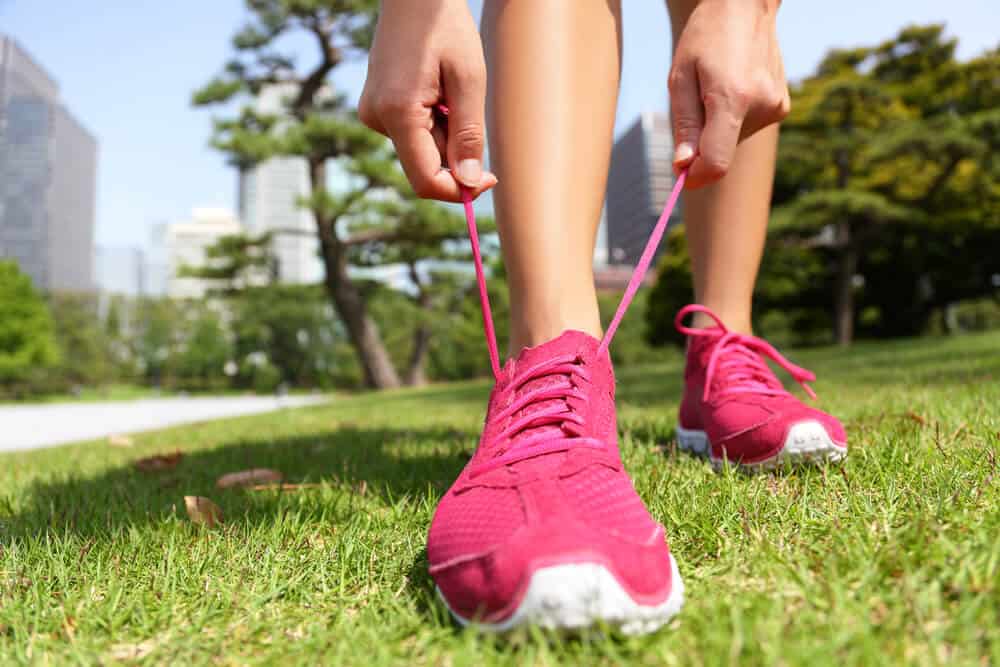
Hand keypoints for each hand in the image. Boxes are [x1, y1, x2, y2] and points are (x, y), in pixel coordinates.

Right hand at [359, 0, 496, 201]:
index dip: (458, 190)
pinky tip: (436, 89)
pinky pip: (411, 132)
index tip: (489, 179)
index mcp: (397, 113)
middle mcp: (376, 118)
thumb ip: (469, 134)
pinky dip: (432, 122)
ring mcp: (372, 113)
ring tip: (449, 89)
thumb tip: (470, 182)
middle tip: (468, 107)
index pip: (425, 180)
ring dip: (445, 132)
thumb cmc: (445, 27)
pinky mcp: (375, 107)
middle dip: (454, 151)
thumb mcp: (469, 79)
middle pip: (424, 165)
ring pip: (419, 149)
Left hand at [668, 0, 789, 188]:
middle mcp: (761, 106)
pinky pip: (747, 128)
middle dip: (702, 143)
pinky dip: (734, 119)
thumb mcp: (681, 77)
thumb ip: (685, 124)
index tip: (680, 173)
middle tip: (695, 105)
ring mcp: (776, 107)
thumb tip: (683, 166)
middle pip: (722, 152)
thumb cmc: (706, 37)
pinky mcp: (782, 107)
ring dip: (718, 127)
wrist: (746, 6)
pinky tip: (734, 88)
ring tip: (716, 88)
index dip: (695, 176)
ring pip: (734, 141)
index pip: (716, 162)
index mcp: (733, 98)